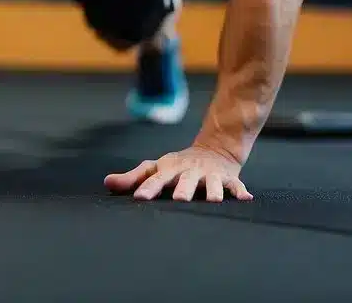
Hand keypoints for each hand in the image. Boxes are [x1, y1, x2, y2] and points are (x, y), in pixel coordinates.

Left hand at [104, 145, 252, 201]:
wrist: (213, 150)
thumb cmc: (178, 166)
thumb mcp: (156, 168)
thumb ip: (133, 178)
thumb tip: (107, 183)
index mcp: (170, 170)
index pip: (156, 179)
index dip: (148, 188)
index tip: (139, 198)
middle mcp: (190, 172)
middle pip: (186, 181)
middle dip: (184, 189)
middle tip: (180, 199)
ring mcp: (210, 175)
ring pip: (213, 184)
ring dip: (214, 191)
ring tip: (214, 200)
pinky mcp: (228, 179)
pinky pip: (235, 185)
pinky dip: (240, 191)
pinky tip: (245, 198)